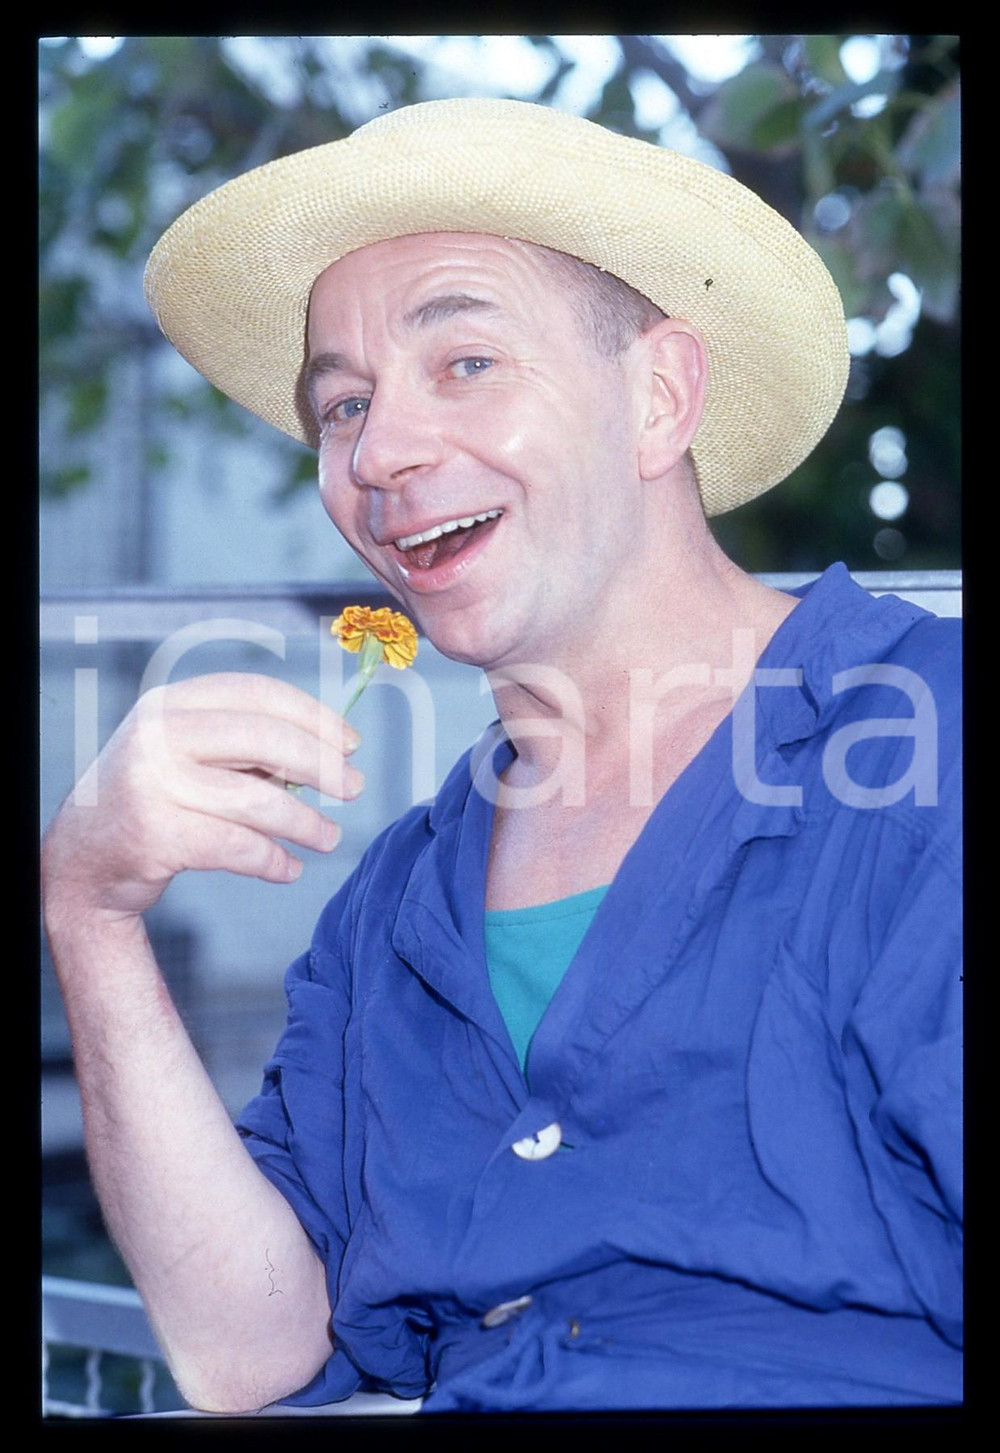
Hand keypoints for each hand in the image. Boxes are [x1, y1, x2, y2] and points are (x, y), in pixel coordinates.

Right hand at [42, 672, 362, 925]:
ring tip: (329, 838)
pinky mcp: (155, 834)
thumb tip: (331, 752)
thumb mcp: (187, 754)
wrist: (80, 861)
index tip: (349, 742)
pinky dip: (272, 860)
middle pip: (266, 740)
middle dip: (322, 766)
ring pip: (257, 800)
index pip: (257, 693)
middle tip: (354, 788)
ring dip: (305, 823)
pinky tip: (289, 867)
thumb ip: (245, 746)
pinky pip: (238, 846)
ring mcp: (151, 783)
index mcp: (170, 703)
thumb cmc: (152, 800)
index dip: (313, 716)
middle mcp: (156, 734)